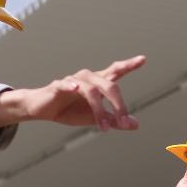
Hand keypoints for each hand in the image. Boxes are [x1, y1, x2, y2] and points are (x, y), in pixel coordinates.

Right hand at [0, 55, 145, 130]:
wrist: (43, 111)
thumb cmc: (70, 110)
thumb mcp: (95, 118)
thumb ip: (114, 120)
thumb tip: (135, 124)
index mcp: (98, 83)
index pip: (116, 71)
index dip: (129, 65)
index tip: (143, 59)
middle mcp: (88, 78)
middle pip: (109, 85)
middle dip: (119, 104)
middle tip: (123, 122)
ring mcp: (73, 81)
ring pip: (92, 90)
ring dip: (100, 110)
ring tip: (104, 127)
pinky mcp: (58, 86)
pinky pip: (66, 83)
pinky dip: (71, 85)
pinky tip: (76, 89)